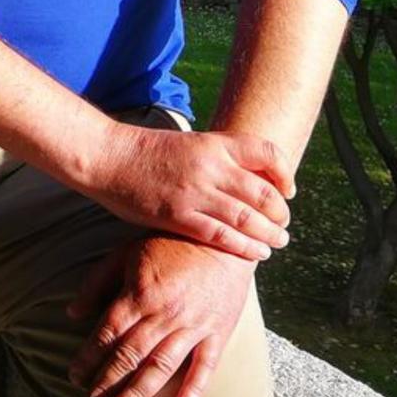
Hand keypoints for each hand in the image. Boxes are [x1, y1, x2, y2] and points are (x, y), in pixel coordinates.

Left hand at [66, 235, 255, 396]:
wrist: (220, 237)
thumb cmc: (167, 242)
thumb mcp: (125, 252)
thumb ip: (97, 282)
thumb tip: (71, 313)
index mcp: (138, 293)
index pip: (108, 333)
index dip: (89, 357)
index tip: (74, 377)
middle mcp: (163, 314)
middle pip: (129, 355)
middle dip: (106, 384)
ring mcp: (192, 325)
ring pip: (160, 366)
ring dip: (138, 393)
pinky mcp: (217, 332)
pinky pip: (206, 365)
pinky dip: (194, 389)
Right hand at [81, 123, 292, 260]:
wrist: (108, 156)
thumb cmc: (145, 152)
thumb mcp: (187, 144)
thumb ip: (215, 159)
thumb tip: (246, 178)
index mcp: (212, 143)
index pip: (266, 153)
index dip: (284, 173)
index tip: (288, 190)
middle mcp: (209, 166)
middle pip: (264, 193)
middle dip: (280, 212)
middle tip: (283, 223)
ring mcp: (195, 192)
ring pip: (248, 218)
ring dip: (270, 234)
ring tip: (277, 242)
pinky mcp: (179, 216)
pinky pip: (222, 236)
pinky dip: (245, 247)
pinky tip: (256, 253)